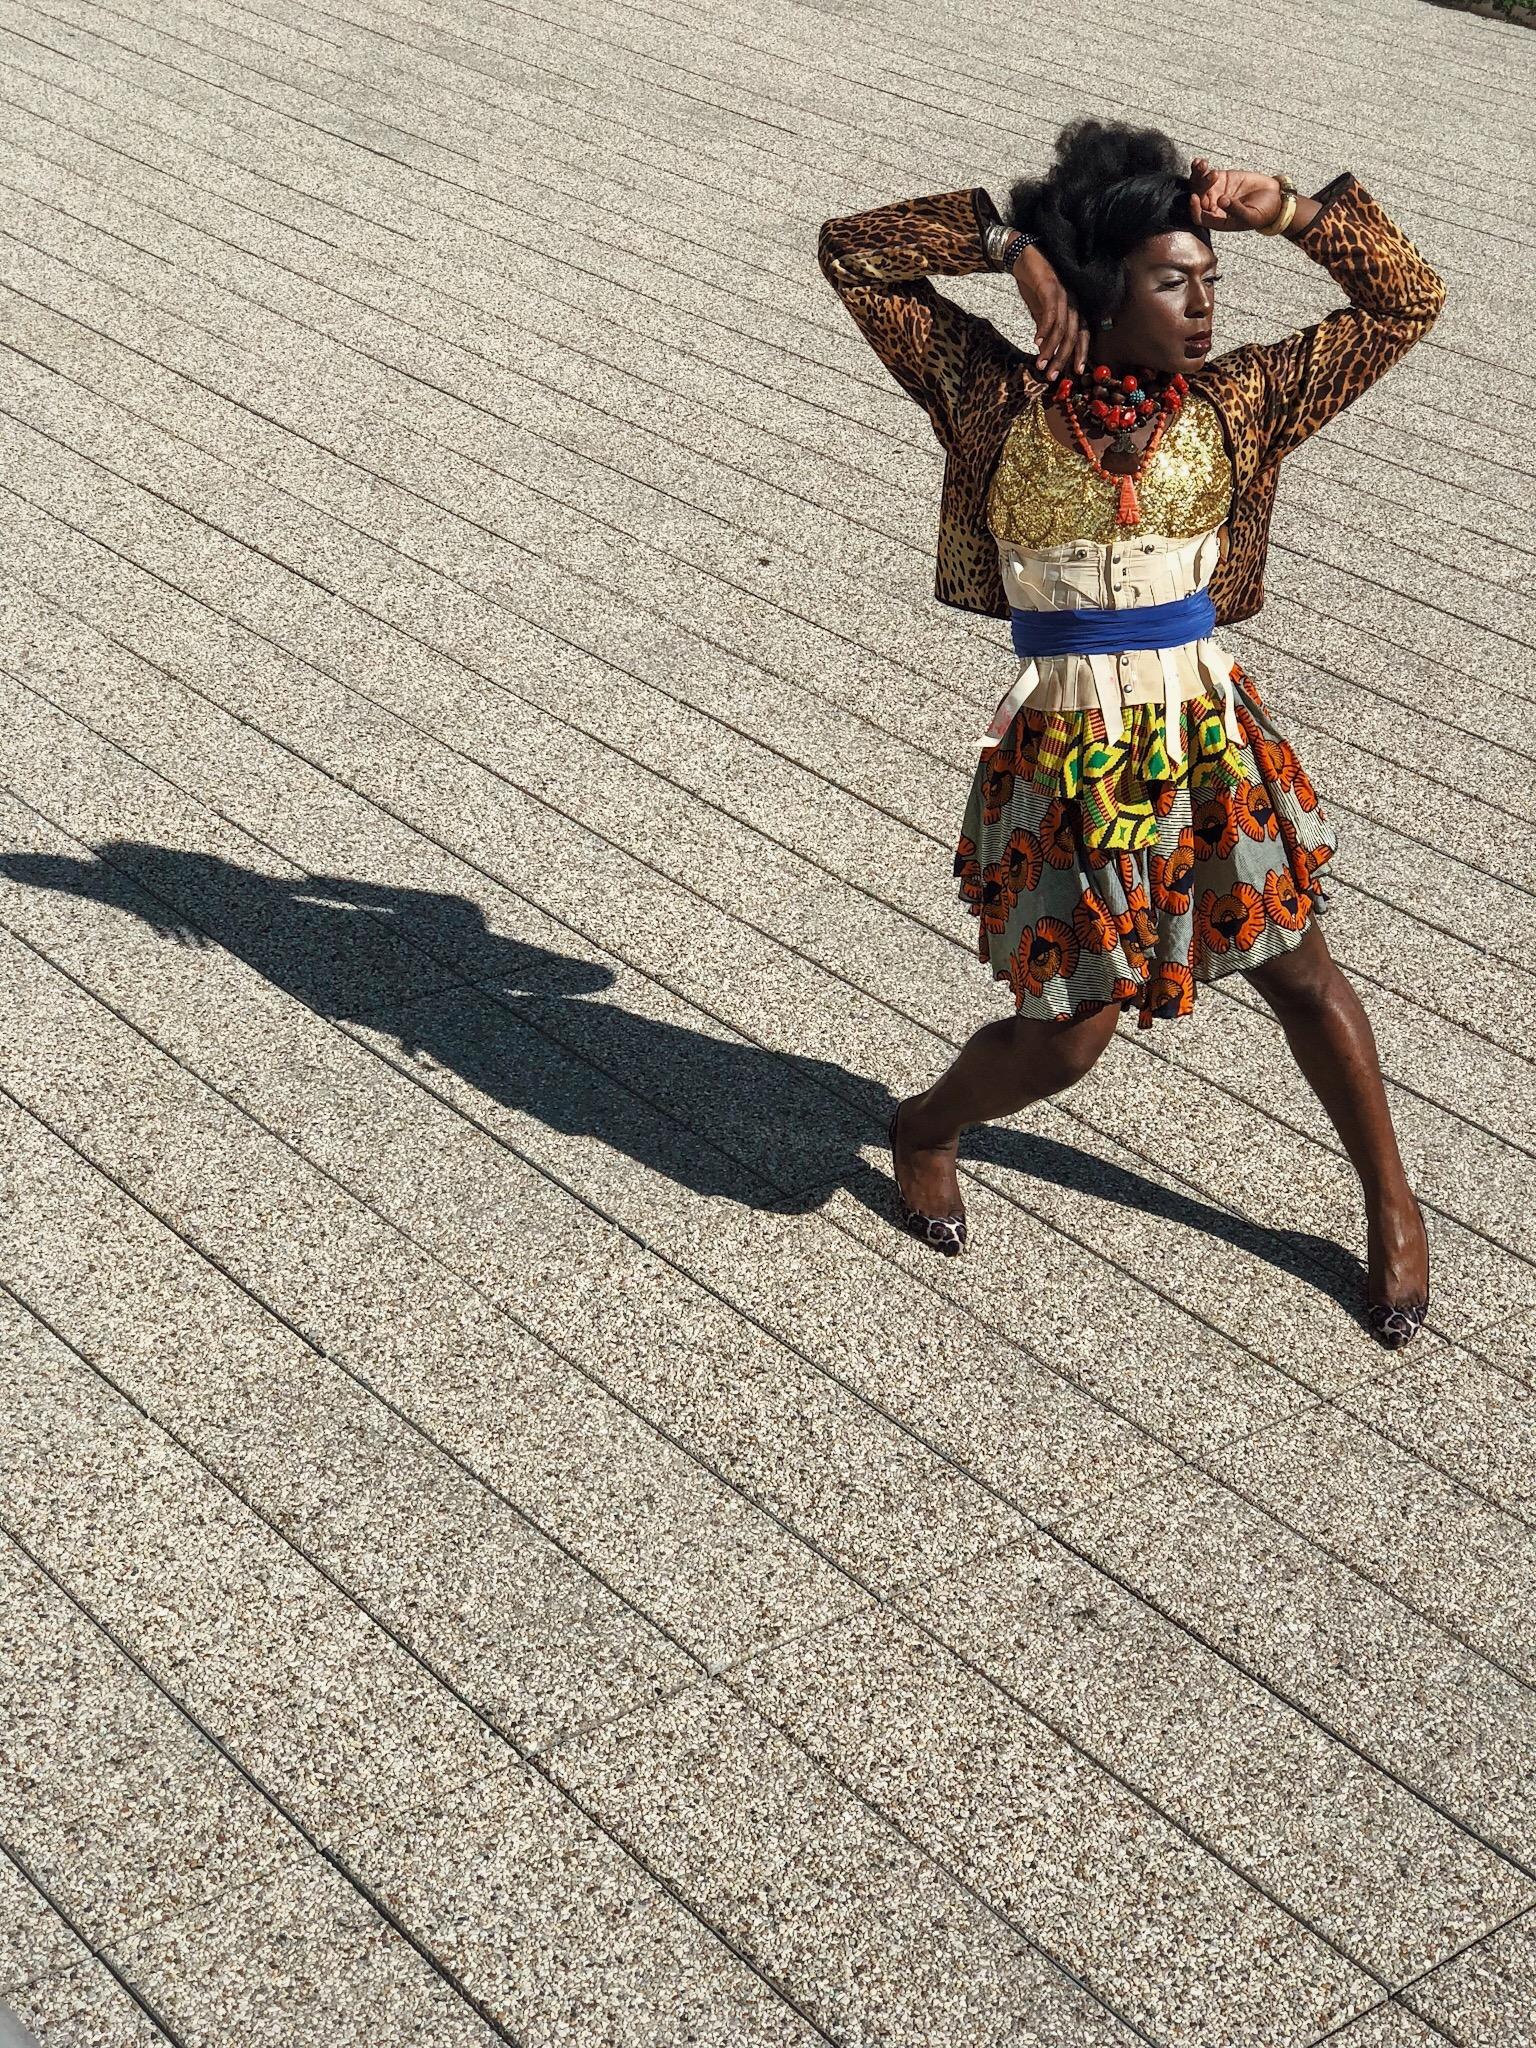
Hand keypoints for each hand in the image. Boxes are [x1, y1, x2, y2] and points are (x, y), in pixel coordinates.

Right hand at [1012, 245, 1088, 377]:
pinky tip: (1036, 342)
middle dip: (1063, 357)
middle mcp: (1073, 300)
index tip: (1075, 372)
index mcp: (1073, 306)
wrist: (1022, 256)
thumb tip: (1044, 347)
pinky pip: (1050, 313)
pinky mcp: (1050, 286)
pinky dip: (1044, 330)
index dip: (1080, 352)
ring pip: (1062, 327)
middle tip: (1053, 375)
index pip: (1081, 333)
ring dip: (1051, 348)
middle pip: (1073, 334)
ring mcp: (1063, 293)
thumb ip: (1045, 327)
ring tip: (1041, 364)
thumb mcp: (1040, 309)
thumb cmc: (1032, 282)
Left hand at [1188, 158, 1286, 232]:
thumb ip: (1235, 210)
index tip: (1195, 197)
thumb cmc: (1263, 213)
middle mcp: (1213, 207)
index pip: (1199, 217)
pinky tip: (1200, 161)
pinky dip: (1201, 168)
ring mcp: (1215, 192)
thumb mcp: (1250, 216)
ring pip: (1198, 184)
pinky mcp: (1221, 179)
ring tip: (1204, 164)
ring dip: (1198, 174)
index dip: (1194, 209)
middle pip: (1197, 197)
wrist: (1274, 198)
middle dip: (1200, 186)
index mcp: (1217, 220)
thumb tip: (1221, 201)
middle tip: (1214, 175)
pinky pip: (1206, 174)